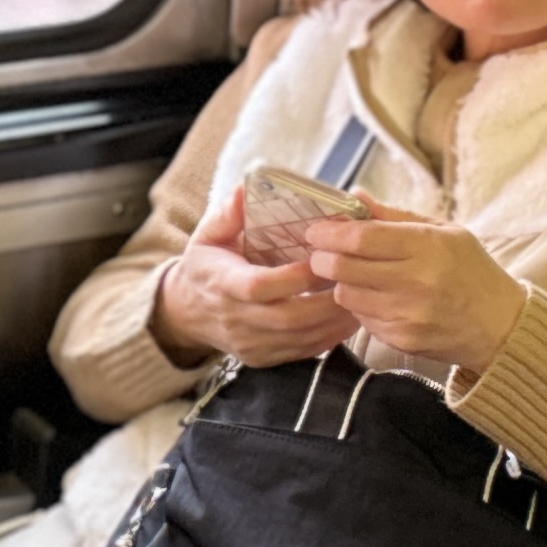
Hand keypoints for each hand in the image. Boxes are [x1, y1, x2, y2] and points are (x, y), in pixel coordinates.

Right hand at [148, 186, 362, 367]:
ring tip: (361, 296)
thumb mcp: (208, 234)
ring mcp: (250, 344)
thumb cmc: (205, 265)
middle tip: (355, 278)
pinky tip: (348, 318)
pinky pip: (303, 352)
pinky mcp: (262, 358)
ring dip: (336, 320)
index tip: (321, 259)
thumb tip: (248, 188)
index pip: (259, 287)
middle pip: (288, 318)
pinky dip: (331, 337)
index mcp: (221, 284)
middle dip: (327, 301)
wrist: (185, 313)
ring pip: (301, 339)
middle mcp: (235, 320)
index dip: (293, 277)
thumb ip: (229, 213)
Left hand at [298, 216, 528, 377]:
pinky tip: (376, 298)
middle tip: (320, 252)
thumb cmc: (471, 271)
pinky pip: (361, 319)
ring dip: (341, 283)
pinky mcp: (401, 340)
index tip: (316, 230)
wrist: (500, 325)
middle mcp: (416, 282)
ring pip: (346, 295)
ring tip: (354, 275)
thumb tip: (355, 197)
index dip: (330, 233)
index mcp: (427, 247)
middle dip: (322, 258)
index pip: (361, 238)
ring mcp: (407, 315)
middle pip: (344, 268)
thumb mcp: (444, 232)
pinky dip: (360, 306)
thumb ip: (394, 215)